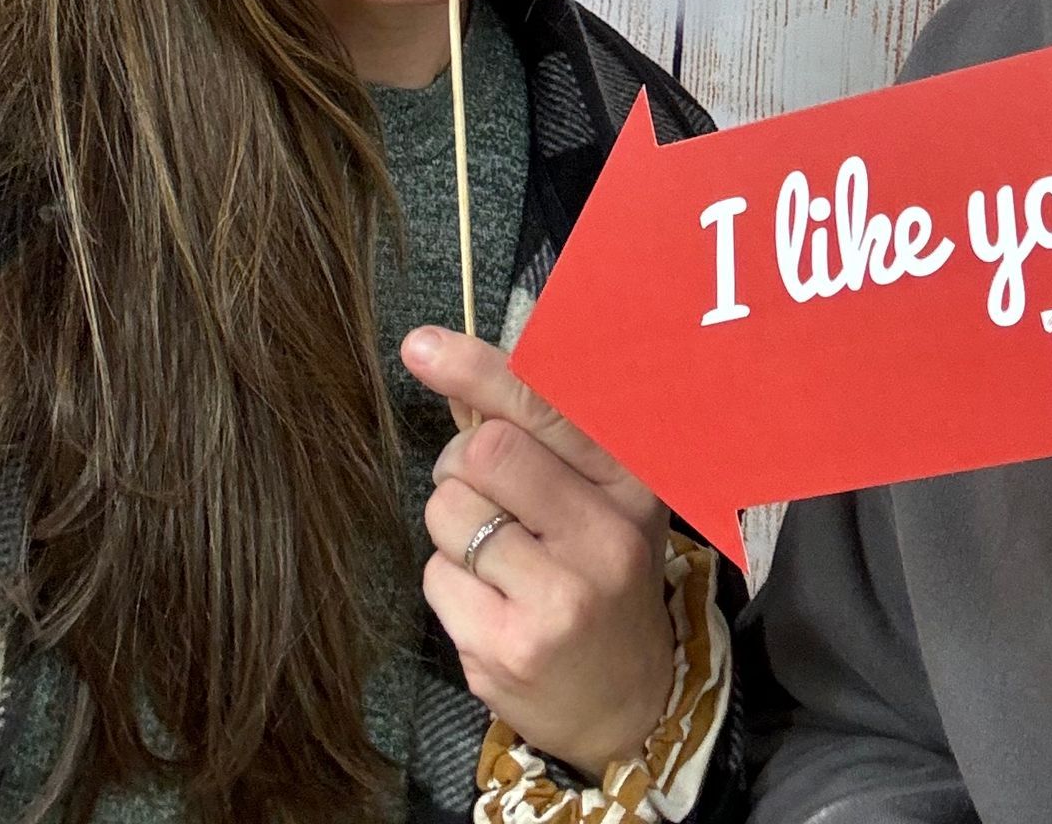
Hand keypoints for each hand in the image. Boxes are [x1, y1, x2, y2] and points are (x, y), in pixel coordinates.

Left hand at [405, 326, 674, 781]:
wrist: (629, 705)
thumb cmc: (602, 577)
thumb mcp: (602, 499)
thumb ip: (544, 438)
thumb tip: (463, 373)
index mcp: (630, 485)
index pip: (544, 408)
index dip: (477, 370)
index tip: (421, 346)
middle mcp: (605, 537)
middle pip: (484, 452)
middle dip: (461, 464)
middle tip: (479, 491)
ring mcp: (559, 599)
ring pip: (449, 513)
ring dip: (453, 527)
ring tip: (495, 558)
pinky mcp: (510, 649)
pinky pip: (436, 576)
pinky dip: (449, 582)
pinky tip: (491, 605)